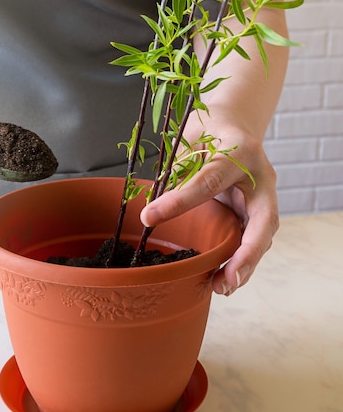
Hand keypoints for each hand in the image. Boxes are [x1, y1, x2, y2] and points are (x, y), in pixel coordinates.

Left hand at [140, 124, 278, 295]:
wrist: (233, 123)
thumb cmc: (207, 128)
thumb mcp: (189, 139)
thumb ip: (176, 169)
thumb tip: (152, 207)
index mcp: (239, 152)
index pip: (208, 181)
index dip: (179, 201)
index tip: (147, 217)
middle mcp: (259, 176)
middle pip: (262, 220)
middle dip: (247, 253)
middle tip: (227, 280)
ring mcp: (263, 195)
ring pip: (262, 235)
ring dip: (245, 265)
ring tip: (222, 288)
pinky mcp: (256, 210)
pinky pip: (252, 237)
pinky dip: (240, 260)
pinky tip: (224, 279)